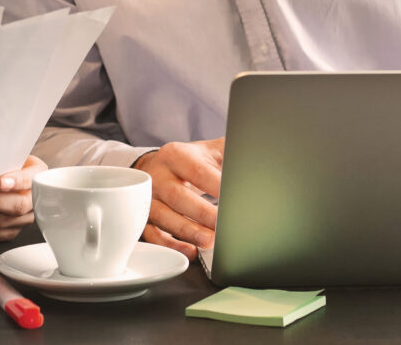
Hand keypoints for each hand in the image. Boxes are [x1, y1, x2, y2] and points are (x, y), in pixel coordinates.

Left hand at [0, 155, 44, 241]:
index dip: (16, 182)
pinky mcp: (10, 231)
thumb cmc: (1, 165)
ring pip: (0, 222)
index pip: (31, 180)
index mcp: (38, 175)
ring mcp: (24, 218)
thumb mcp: (4, 156)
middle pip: (16, 206)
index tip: (0, 182)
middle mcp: (35, 199)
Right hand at [133, 138, 223, 255]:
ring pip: (163, 217)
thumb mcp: (209, 150)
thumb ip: (231, 150)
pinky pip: (153, 234)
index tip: (233, 197)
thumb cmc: (189, 162)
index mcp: (175, 155)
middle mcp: (157, 176)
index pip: (197, 170)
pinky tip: (190, 250)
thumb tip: (257, 153)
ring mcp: (147, 198)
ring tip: (209, 241)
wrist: (157, 168)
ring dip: (187, 231)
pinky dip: (171, 245)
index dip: (215, 185)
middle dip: (202, 213)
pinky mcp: (143, 218)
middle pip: (177, 196)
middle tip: (223, 225)